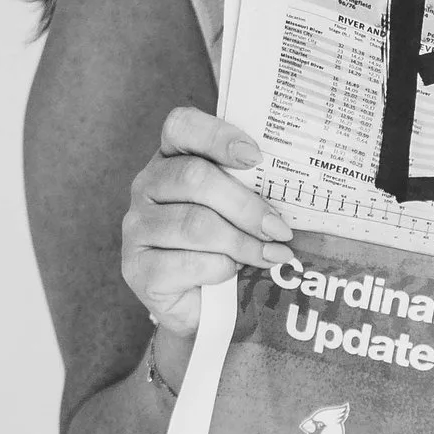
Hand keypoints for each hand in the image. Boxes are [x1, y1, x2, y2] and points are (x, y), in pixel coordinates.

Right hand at [120, 107, 291, 341]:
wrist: (202, 306)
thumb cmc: (226, 247)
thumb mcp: (240, 211)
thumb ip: (254, 191)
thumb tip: (295, 193)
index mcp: (172, 158)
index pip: (181, 126)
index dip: (217, 135)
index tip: (255, 157)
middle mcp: (147, 186)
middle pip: (194, 178)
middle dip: (246, 205)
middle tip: (279, 228)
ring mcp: (137, 227)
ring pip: (195, 224)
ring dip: (242, 243)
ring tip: (271, 255)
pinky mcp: (137, 268)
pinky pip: (188, 262)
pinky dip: (222, 269)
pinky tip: (235, 274)